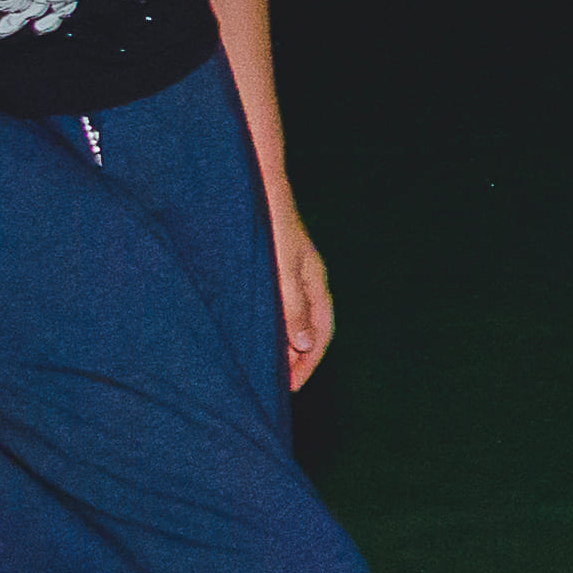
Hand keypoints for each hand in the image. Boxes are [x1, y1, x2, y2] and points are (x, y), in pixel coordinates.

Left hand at [268, 196, 337, 389]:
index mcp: (315, 283)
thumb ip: (291, 306)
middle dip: (296, 360)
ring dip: (282, 344)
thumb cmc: (269, 225)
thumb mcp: (281, 271)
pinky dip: (270, 325)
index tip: (290, 387)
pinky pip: (277, 306)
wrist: (257, 185)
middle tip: (275, 385)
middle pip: (309, 330)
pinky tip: (251, 331)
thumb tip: (302, 344)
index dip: (308, 363)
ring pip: (292, 318)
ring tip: (262, 365)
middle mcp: (306, 281)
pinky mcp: (272, 268)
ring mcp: (290, 274)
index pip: (321, 334)